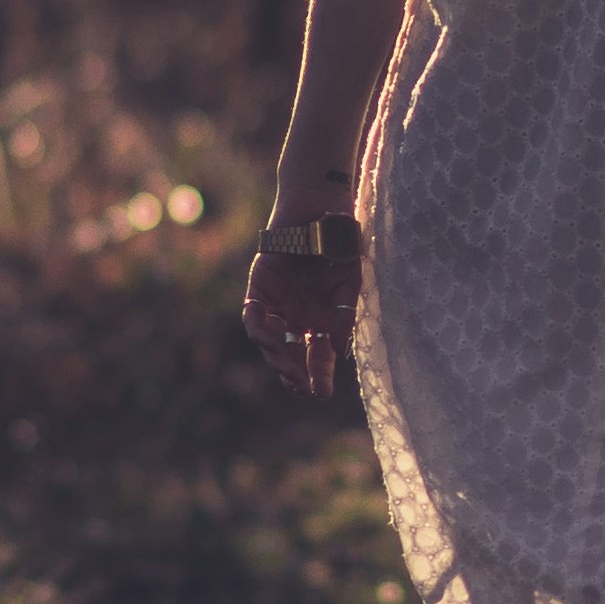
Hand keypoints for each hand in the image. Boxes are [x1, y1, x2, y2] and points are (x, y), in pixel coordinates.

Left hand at [241, 220, 363, 403]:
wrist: (319, 209)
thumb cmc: (340, 245)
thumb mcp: (350, 283)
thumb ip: (344, 315)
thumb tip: (339, 350)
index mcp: (322, 322)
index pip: (318, 358)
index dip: (319, 377)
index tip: (321, 394)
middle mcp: (298, 319)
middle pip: (292, 357)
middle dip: (296, 375)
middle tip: (302, 385)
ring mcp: (277, 306)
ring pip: (272, 343)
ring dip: (279, 357)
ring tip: (290, 365)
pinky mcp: (259, 289)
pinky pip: (254, 317)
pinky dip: (262, 330)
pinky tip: (274, 336)